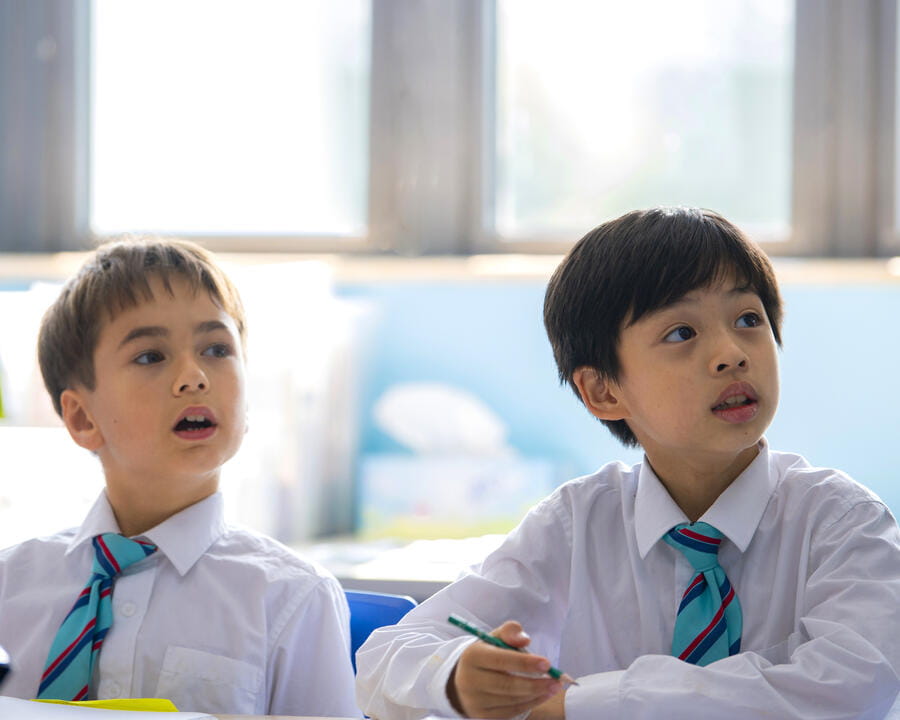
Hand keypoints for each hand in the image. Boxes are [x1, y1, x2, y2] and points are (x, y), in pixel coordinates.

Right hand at [446, 620, 562, 718]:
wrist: (466, 680)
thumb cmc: (487, 654)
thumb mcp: (495, 638)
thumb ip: (510, 632)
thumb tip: (525, 640)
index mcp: (472, 656)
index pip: (500, 660)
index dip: (525, 663)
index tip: (547, 664)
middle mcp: (469, 680)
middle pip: (506, 684)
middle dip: (535, 683)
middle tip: (556, 680)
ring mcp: (475, 701)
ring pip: (511, 700)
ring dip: (536, 694)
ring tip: (554, 687)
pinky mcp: (482, 716)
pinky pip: (511, 711)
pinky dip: (530, 703)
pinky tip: (543, 695)